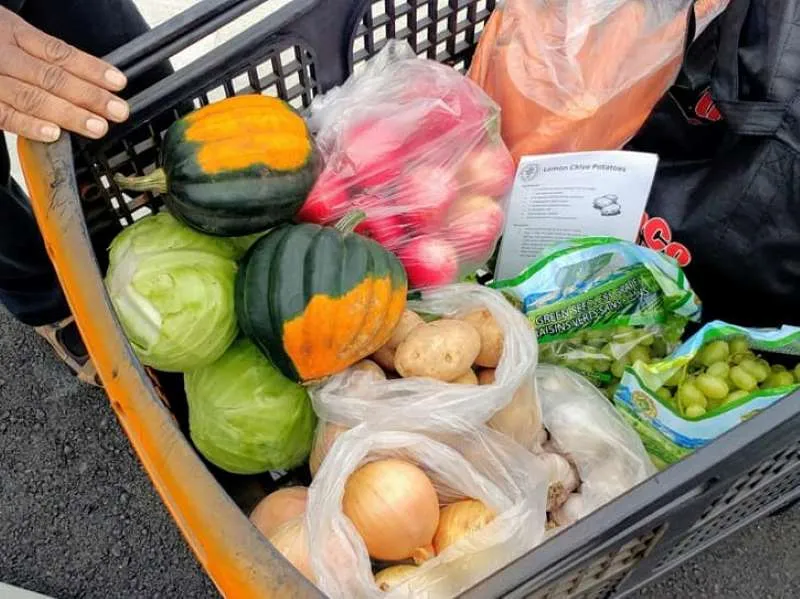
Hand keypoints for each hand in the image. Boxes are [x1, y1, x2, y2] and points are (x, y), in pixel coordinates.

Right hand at [0, 6, 129, 141]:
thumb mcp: (8, 33)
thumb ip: (40, 53)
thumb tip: (85, 79)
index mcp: (13, 33)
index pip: (59, 52)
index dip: (91, 68)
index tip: (119, 83)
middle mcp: (1, 53)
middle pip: (51, 76)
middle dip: (89, 96)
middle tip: (117, 111)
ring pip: (31, 96)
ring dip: (68, 114)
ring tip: (97, 126)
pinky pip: (2, 113)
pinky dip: (27, 124)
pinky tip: (52, 133)